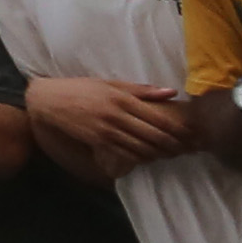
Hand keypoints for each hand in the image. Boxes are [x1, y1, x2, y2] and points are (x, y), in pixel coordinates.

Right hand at [28, 73, 194, 172]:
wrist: (51, 101)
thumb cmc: (83, 89)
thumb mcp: (111, 84)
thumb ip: (142, 90)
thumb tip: (171, 92)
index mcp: (123, 99)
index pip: (158, 118)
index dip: (177, 129)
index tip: (190, 134)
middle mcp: (117, 116)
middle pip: (154, 136)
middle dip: (174, 145)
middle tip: (188, 148)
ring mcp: (107, 131)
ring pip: (142, 148)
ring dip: (160, 154)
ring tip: (174, 154)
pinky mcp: (99, 142)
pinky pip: (126, 155)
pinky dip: (142, 158)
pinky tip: (151, 157)